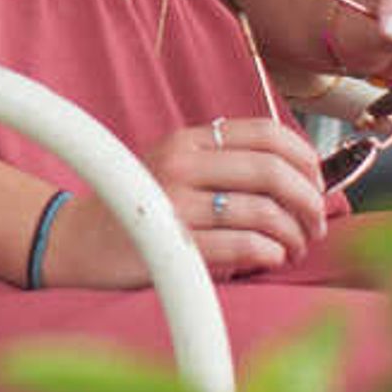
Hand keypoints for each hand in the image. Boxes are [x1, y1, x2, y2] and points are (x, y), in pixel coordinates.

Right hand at [48, 114, 330, 284]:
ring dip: (292, 235)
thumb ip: (224, 167)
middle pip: (272, 170)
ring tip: (292, 250)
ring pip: (262, 210)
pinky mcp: (172, 242)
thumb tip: (301, 181)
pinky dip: (269, 252)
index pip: (266, 133)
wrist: (74, 241)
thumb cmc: (135, 210)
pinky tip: (271, 258)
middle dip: (309, 202)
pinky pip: (241, 245)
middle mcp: (181, 163)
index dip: (306, 158)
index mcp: (187, 139)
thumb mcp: (174, 170)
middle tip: (315, 227)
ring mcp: (174, 202)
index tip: (318, 185)